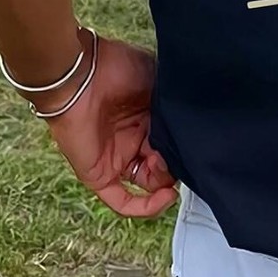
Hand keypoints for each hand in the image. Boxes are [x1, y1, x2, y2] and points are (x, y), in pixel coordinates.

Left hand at [43, 34, 178, 216]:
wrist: (83, 75)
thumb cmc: (118, 69)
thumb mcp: (158, 81)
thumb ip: (172, 108)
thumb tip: (190, 132)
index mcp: (147, 118)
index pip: (171, 143)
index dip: (183, 147)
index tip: (195, 143)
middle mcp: (134, 139)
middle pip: (163, 165)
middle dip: (174, 163)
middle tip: (178, 152)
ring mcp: (117, 158)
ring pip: (148, 185)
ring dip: (164, 182)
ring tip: (165, 163)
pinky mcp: (100, 175)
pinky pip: (123, 201)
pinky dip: (147, 207)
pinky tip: (167, 196)